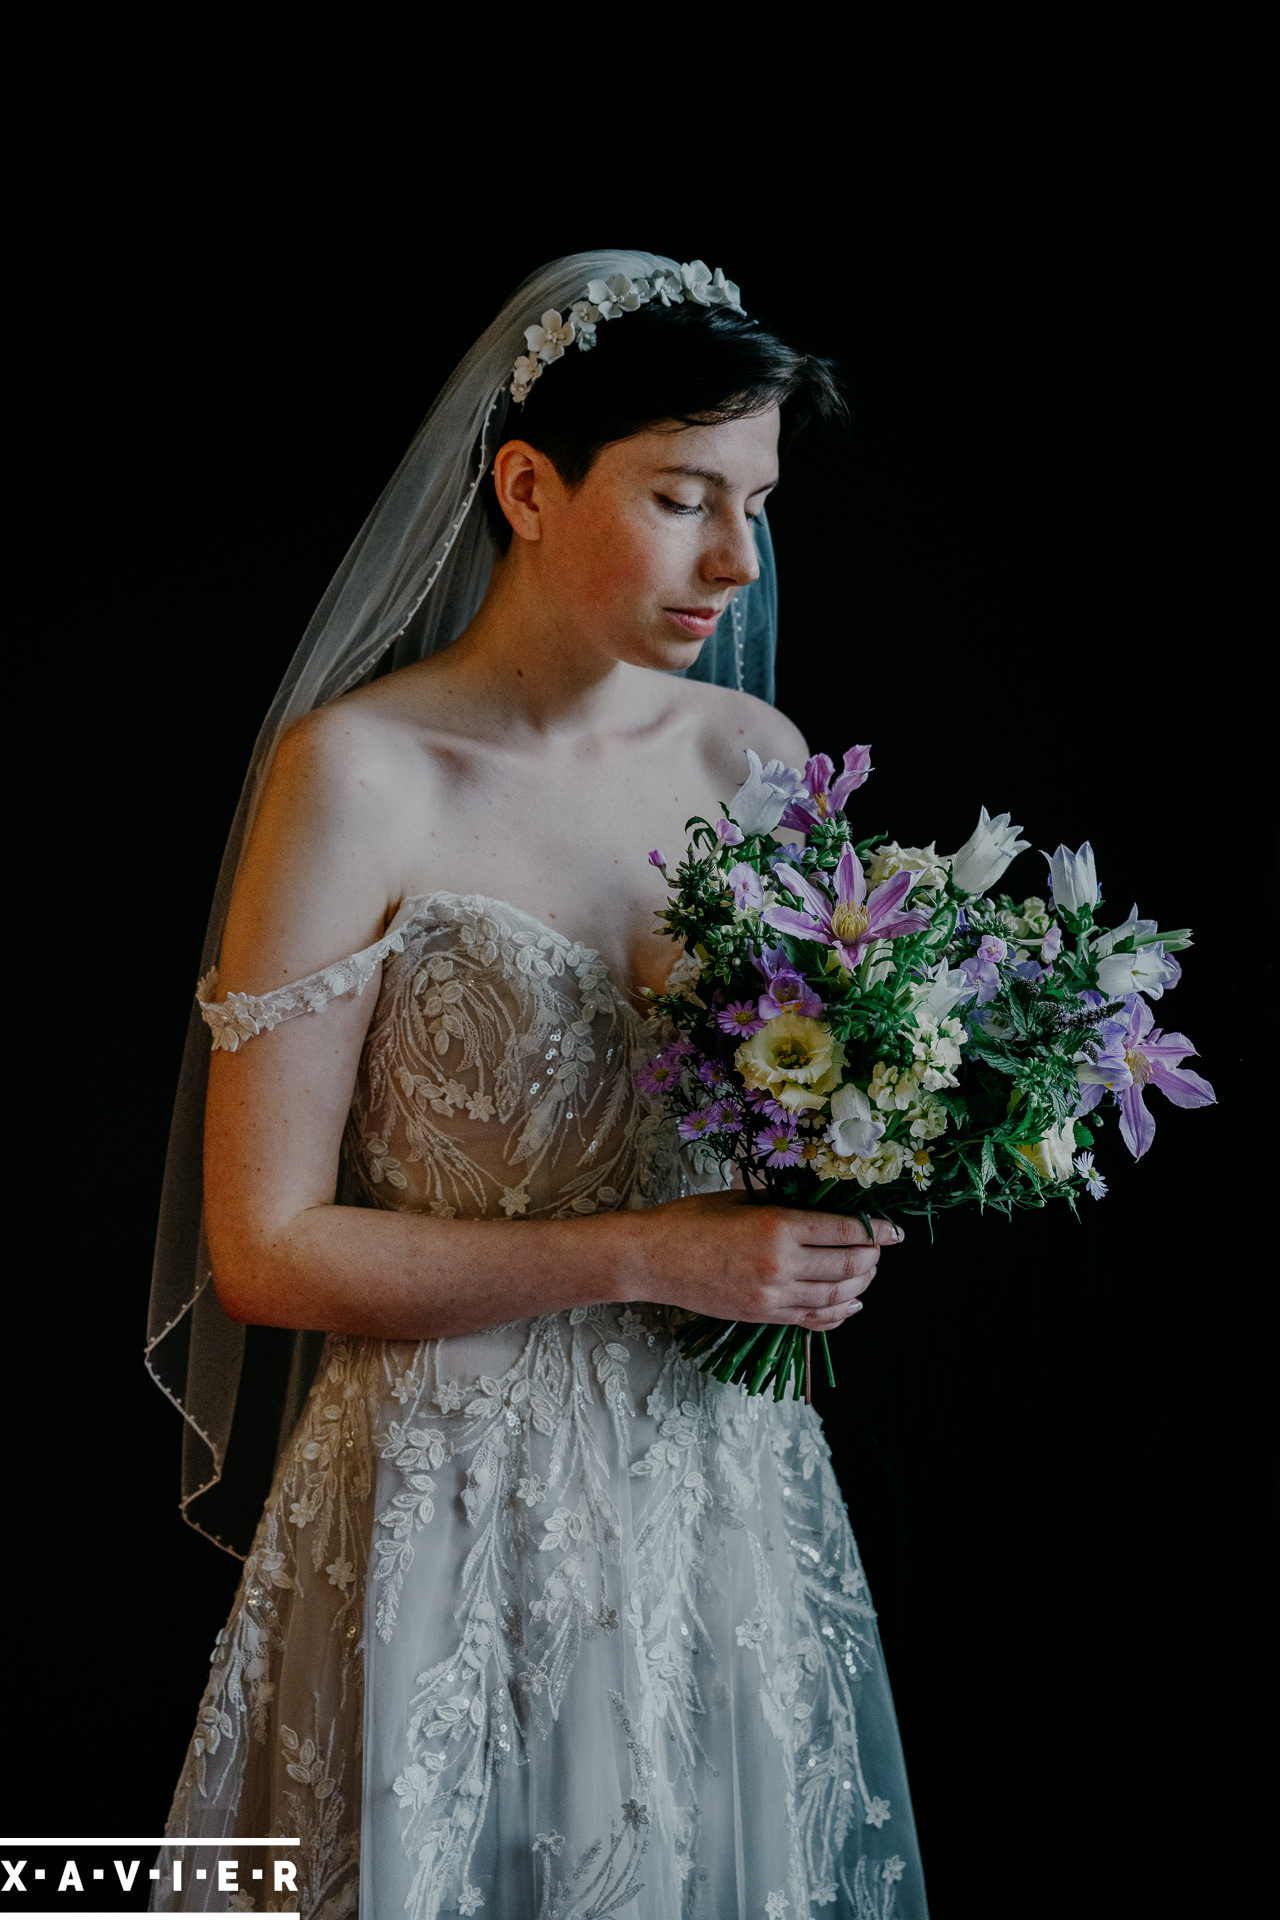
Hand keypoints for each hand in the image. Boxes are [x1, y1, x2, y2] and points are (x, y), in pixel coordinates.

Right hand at [629, 1188, 902, 1329]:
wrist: (651, 1259)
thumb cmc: (689, 1221)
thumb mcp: (740, 1200)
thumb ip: (782, 1206)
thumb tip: (820, 1208)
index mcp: (776, 1226)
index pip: (844, 1231)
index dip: (876, 1231)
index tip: (894, 1230)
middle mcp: (780, 1264)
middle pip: (847, 1266)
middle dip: (871, 1258)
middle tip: (879, 1248)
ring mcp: (771, 1296)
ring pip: (835, 1297)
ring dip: (860, 1286)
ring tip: (869, 1274)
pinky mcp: (762, 1315)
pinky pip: (812, 1320)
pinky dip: (838, 1314)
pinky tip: (851, 1305)